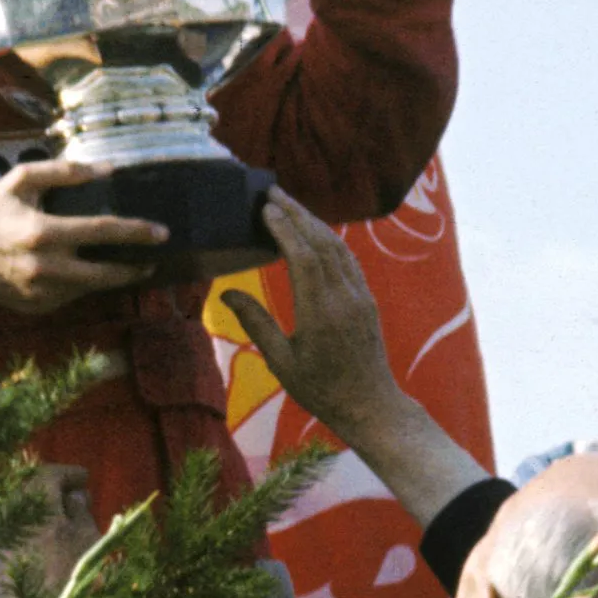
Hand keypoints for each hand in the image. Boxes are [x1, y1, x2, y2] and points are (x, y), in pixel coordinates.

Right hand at [0, 159, 165, 314]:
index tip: (161, 232)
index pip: (102, 231)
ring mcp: (43, 291)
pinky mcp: (39, 306)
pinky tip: (92, 272)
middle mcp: (46, 267)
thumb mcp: (22, 180)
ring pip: (92, 289)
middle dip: (135, 266)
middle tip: (154, 257)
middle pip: (105, 272)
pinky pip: (72, 296)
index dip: (136, 231)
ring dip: (115, 278)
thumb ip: (64, 172)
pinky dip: (85, 285)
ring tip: (132, 266)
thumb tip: (107, 169)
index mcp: (43, 233)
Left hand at [0, 463, 100, 597]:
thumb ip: (80, 511)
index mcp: (34, 498)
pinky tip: (45, 534)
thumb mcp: (86, 537)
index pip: (50, 474)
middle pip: (29, 486)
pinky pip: (11, 525)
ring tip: (62, 515)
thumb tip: (75, 496)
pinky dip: (29, 523)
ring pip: (18, 506)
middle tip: (75, 494)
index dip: (70, 474)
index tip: (86, 479)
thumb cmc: (68, 572)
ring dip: (39, 506)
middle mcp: (9, 506)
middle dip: (53, 487)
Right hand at [228, 190, 493, 526]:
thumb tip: (227, 292)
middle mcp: (343, 297)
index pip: (303, 257)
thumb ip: (256, 323)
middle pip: (322, 242)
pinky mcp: (366, 300)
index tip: (265, 208)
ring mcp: (359, 296)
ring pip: (337, 247)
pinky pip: (347, 260)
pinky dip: (329, 239)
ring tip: (289, 205)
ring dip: (313, 222)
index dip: (284, 228)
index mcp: (320, 312)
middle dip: (297, 214)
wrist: (370, 405)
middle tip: (272, 191)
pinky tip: (315, 232)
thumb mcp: (281, 361)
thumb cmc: (320, 389)